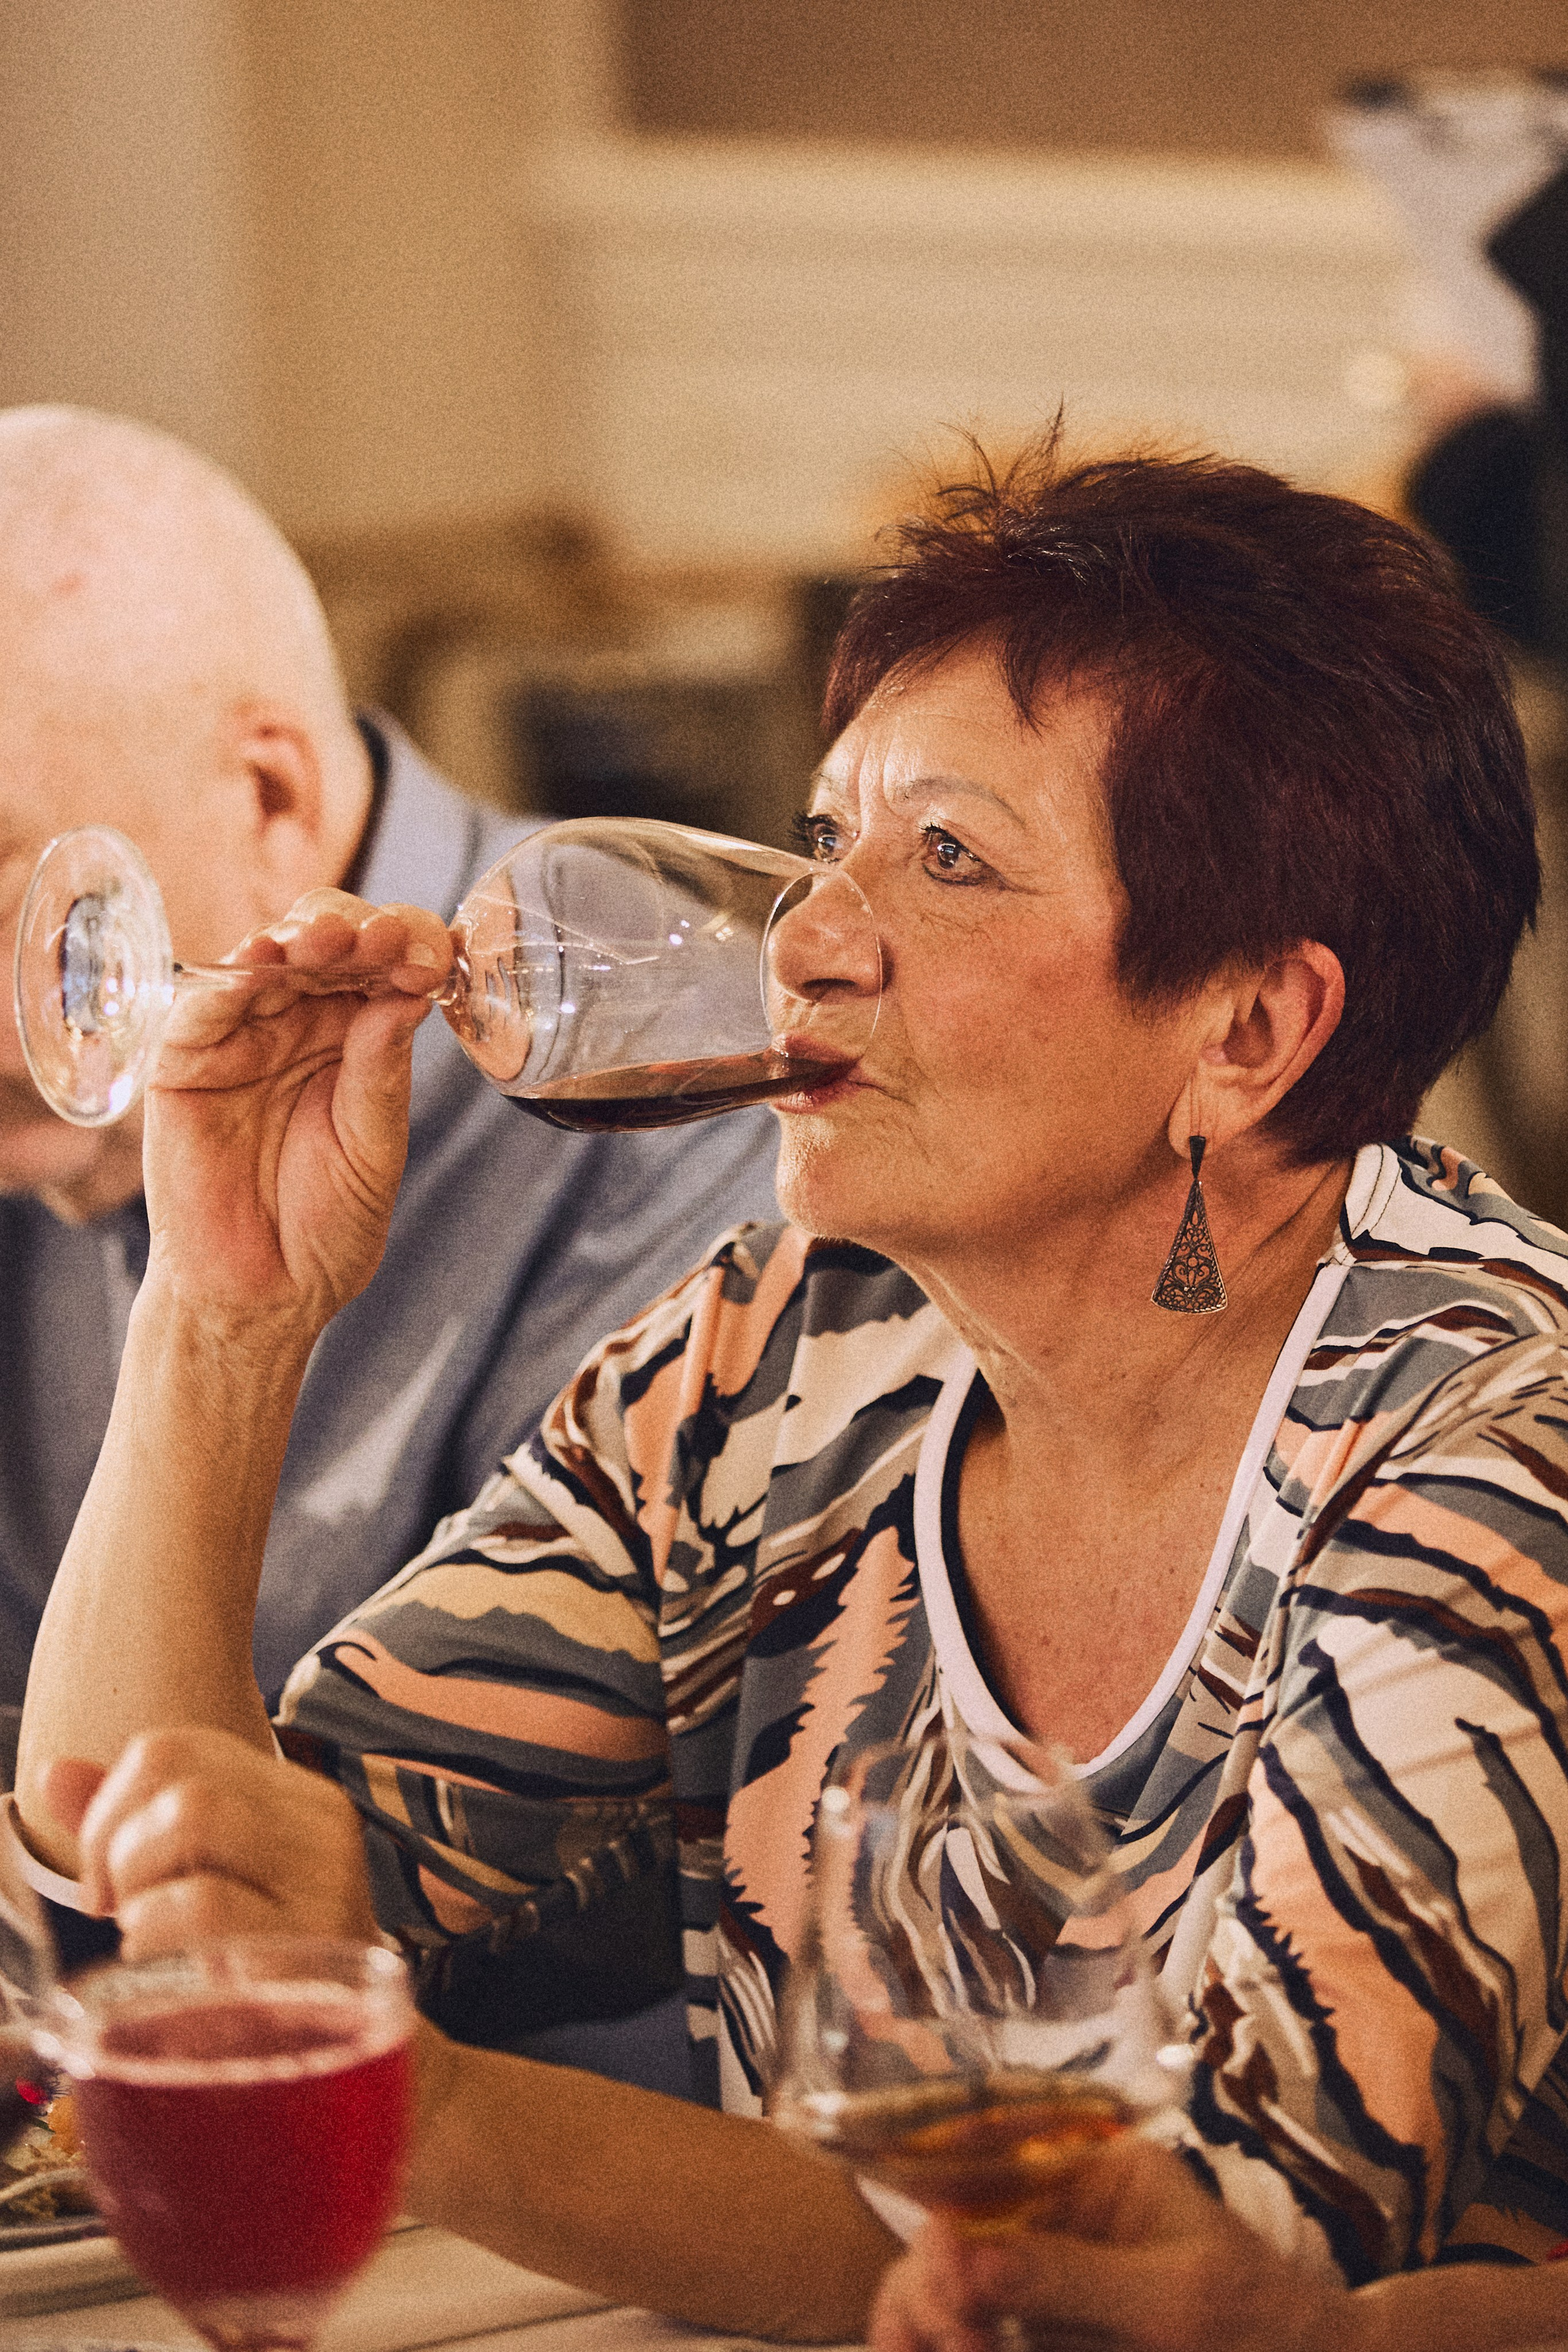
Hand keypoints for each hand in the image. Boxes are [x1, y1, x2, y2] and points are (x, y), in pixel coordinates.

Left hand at [45, 1728, 382, 1957]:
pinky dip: (158, 1933)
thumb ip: (129, 1825)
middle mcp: (320, 1820)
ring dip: (138, 1883)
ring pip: (192, 1812)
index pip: (173, 1747)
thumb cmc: (263, 1969)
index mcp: (294, 1795)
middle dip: (113, 1844)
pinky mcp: (314, 1941)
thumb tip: (54, 1774)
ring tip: (149, 1934)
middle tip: (116, 1912)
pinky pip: (204, 1903)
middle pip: (174, 1773)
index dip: (110, 1807)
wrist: (346, 2055)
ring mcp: (325, 1876)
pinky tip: (172, 1970)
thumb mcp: (201, 1882)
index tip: (105, 1882)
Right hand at [141, 891, 452, 1338]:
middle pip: (325, 945)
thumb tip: (410, 994)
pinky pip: (201, 1006)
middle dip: (358, 932)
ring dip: (300, 938)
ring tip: (330, 940)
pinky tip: (263, 963)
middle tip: (386, 940)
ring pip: (267, 959)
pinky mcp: (185, 1062)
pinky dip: (229, 980)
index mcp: (355, 1039)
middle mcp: (298, 1024)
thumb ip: (382, 1072)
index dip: (409, 950)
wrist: (264, 1295)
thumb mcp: (374, 1148)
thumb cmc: (324, 1228)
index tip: (435, 959)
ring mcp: (241, 1037)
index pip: (381, 967)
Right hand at [867, 2138, 1347, 2351]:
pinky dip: (945, 2343)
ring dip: (925, 2325)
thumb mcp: (1175, 2298)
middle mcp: (1050, 2214)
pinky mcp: (1044, 2334)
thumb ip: (1067, 2275)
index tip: (946, 2293)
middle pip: (945, 2238)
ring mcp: (1041, 2280)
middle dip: (930, 2292)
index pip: (978, 2170)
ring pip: (942, 2291)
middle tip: (962, 2349)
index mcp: (1084, 2172)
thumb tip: (955, 2256)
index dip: (942, 2227)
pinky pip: (975, 2335)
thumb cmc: (1265, 2325)